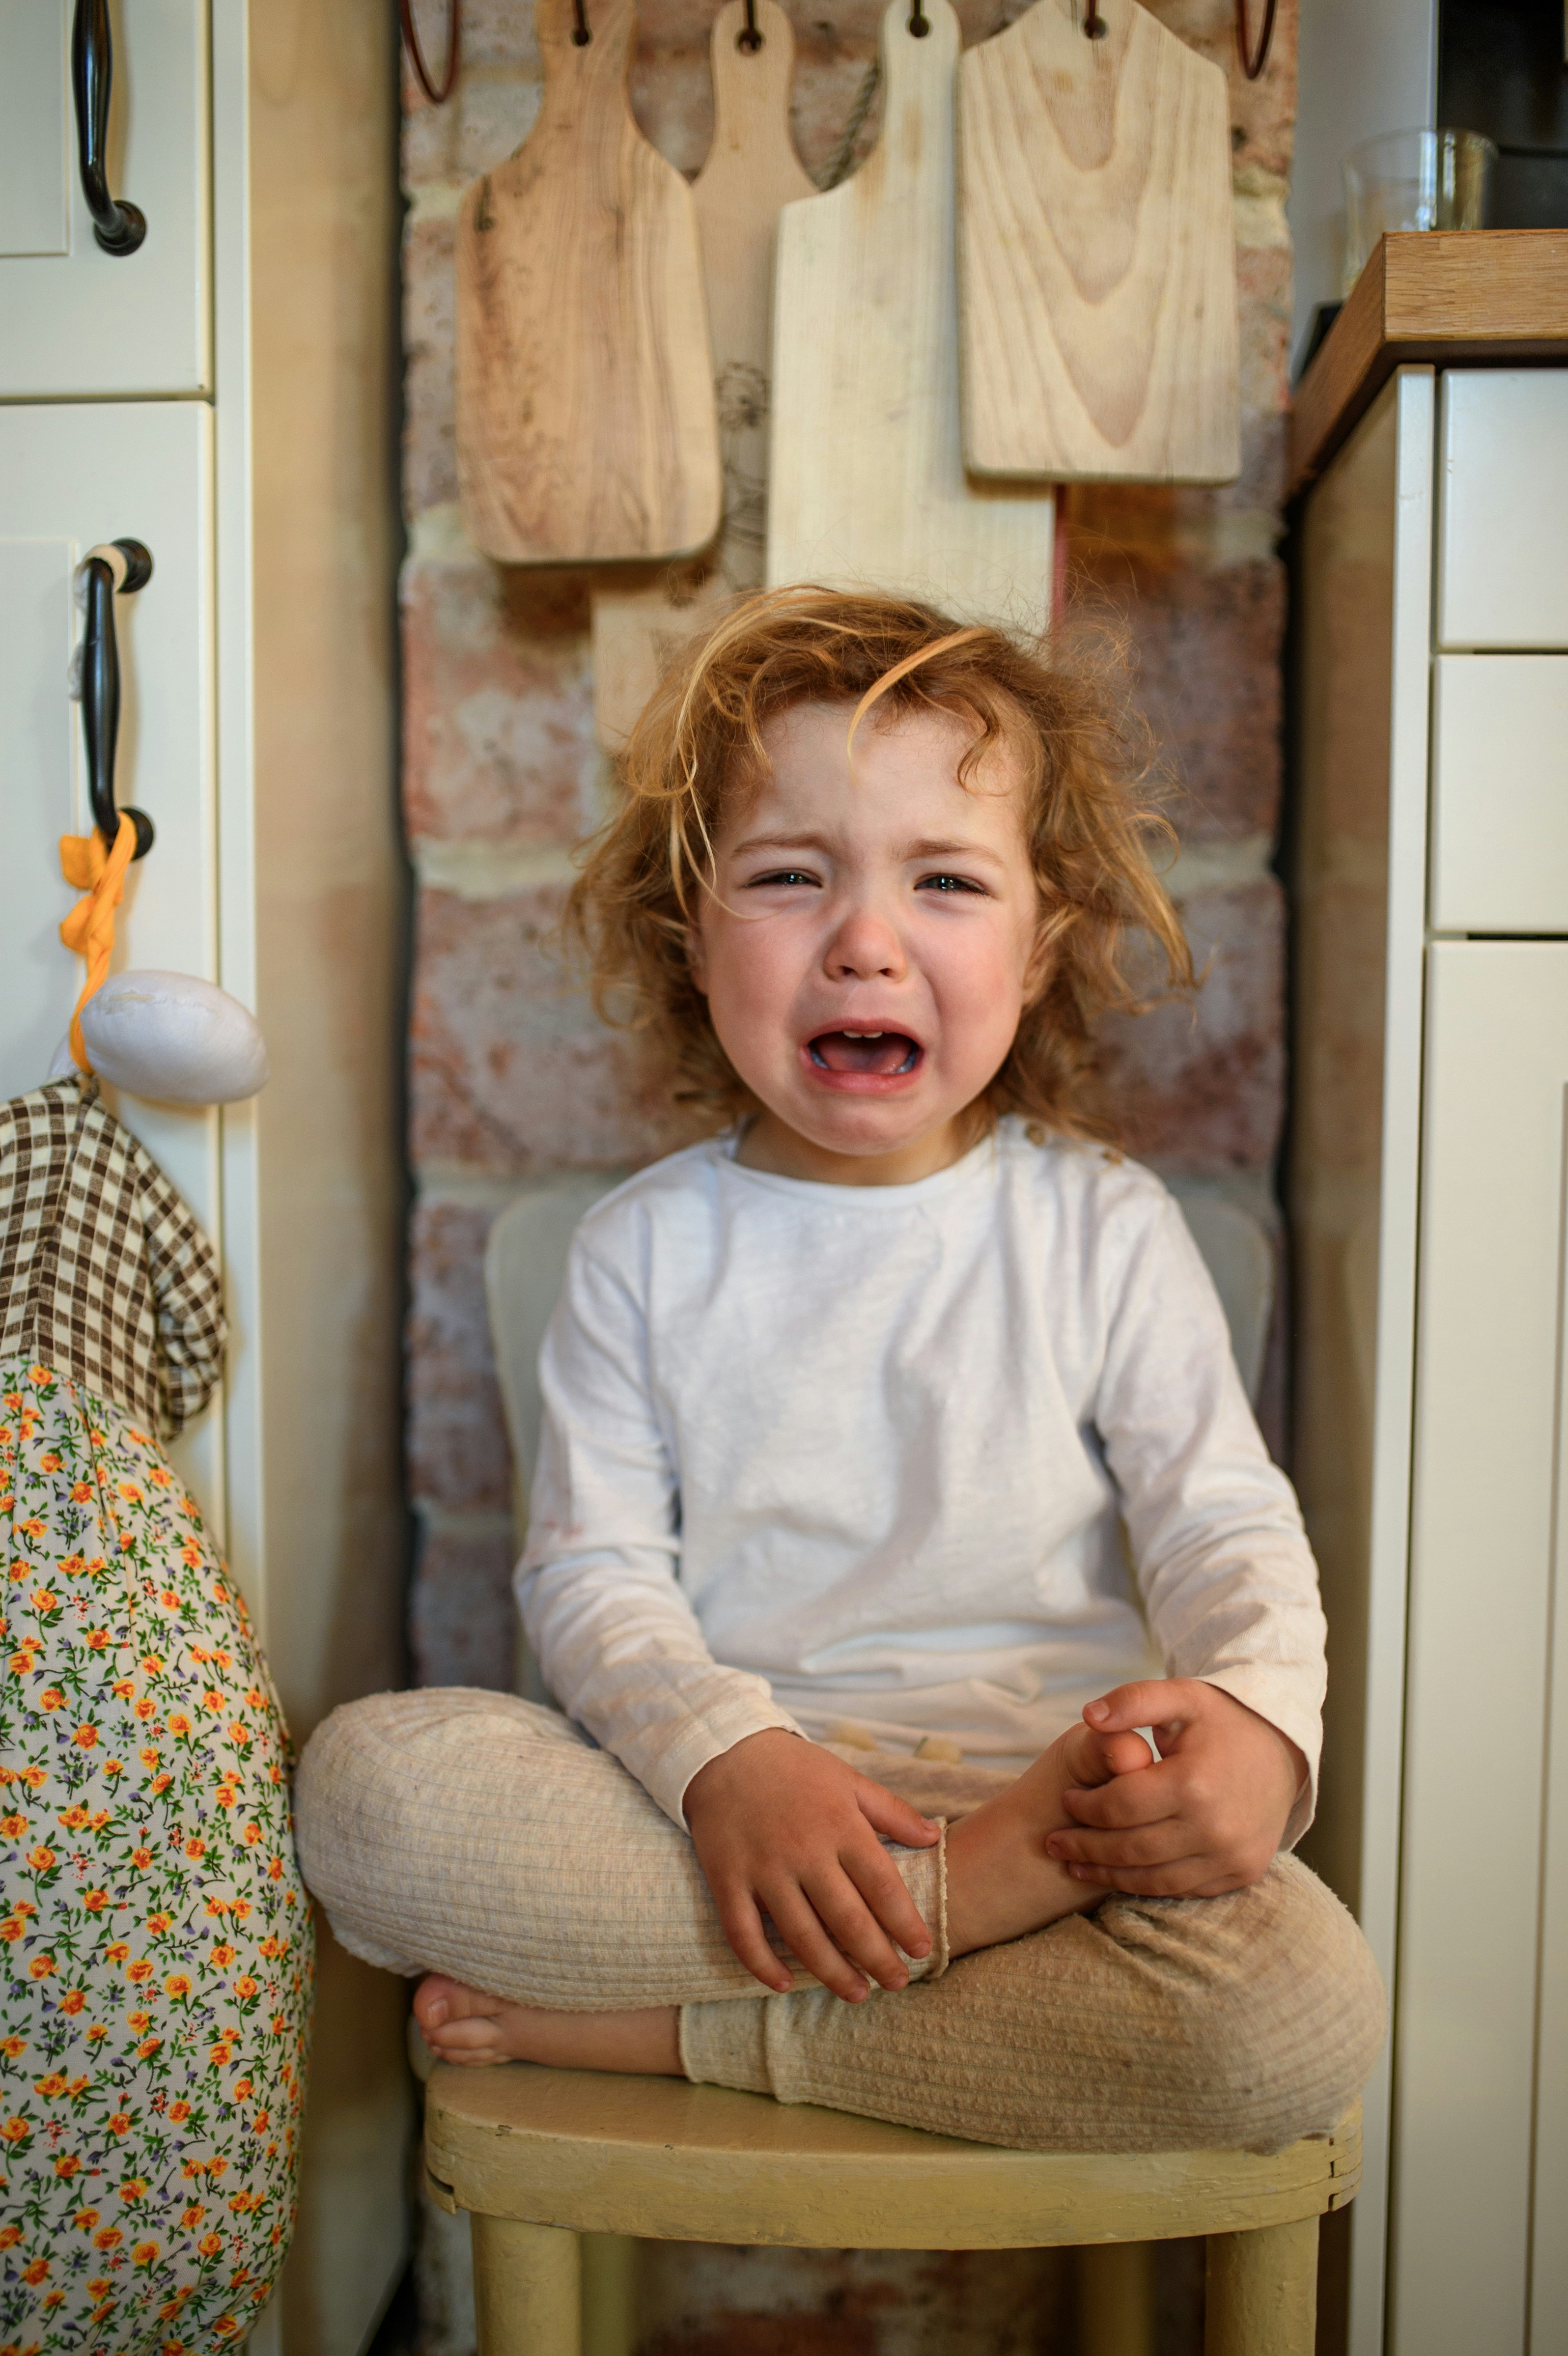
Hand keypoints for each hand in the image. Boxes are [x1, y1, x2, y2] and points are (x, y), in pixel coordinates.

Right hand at [684, 1729, 940, 2001]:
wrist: (724, 1751)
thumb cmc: (795, 1769)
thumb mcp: (849, 1779)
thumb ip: (892, 1811)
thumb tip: (934, 1838)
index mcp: (839, 1825)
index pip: (881, 1885)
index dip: (905, 1923)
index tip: (922, 1950)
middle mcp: (804, 1851)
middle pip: (847, 1919)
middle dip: (877, 1958)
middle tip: (897, 1984)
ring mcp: (763, 1869)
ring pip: (801, 1935)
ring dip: (831, 1972)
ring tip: (856, 1993)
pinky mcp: (727, 1880)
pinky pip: (743, 1934)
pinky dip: (762, 1965)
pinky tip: (784, 1984)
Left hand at [1043, 1680, 1306, 1898]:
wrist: (1284, 1750)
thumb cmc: (1223, 1720)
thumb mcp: (1181, 1696)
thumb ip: (1134, 1700)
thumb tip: (1089, 1715)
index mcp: (1194, 1782)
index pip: (1120, 1806)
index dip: (1085, 1806)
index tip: (1066, 1799)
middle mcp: (1214, 1827)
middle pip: (1131, 1848)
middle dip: (1086, 1847)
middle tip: (1055, 1842)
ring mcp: (1231, 1856)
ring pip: (1154, 1878)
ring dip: (1109, 1874)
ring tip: (1075, 1865)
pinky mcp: (1241, 1873)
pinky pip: (1183, 1888)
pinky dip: (1147, 1884)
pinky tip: (1121, 1874)